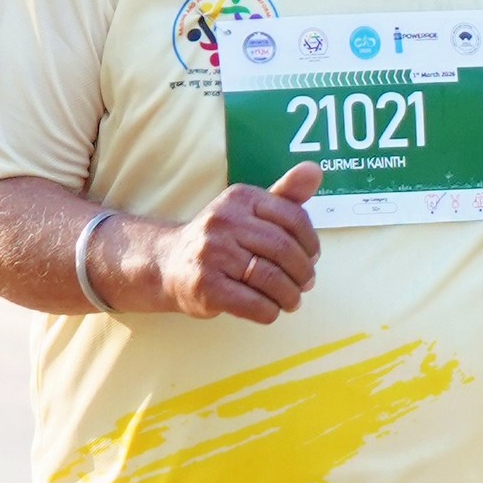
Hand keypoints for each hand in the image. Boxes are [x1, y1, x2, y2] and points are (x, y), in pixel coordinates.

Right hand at [149, 165, 320, 323]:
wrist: (168, 263)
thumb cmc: (221, 238)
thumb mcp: (249, 211)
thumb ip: (285, 194)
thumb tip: (315, 170)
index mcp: (240, 197)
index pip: (293, 218)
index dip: (310, 243)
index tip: (312, 257)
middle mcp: (223, 221)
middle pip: (283, 250)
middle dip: (303, 273)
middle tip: (306, 284)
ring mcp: (212, 253)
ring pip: (271, 279)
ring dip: (290, 295)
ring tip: (292, 300)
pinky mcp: (205, 286)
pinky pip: (253, 304)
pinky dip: (270, 311)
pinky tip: (270, 310)